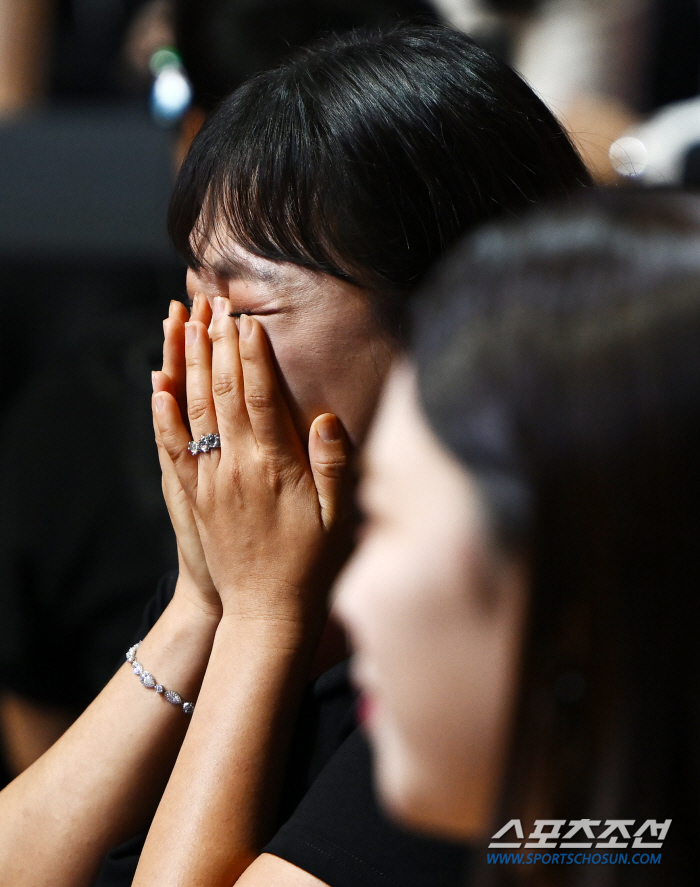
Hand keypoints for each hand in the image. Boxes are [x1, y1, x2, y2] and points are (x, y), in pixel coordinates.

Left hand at [153, 296, 349, 633]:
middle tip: (212, 302)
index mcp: (272, 467)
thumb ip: (333, 466)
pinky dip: (162, 412)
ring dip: (189, 363)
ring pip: (193, 410)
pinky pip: (172, 446)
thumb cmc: (312, 566)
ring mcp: (208, 481)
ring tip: (185, 324)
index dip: (252, 354)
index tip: (246, 318)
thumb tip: (325, 417)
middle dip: (216, 343)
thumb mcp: (338, 519)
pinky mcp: (193, 497)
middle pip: (222, 392)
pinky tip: (158, 383)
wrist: (265, 614)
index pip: (259, 396)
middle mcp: (234, 467)